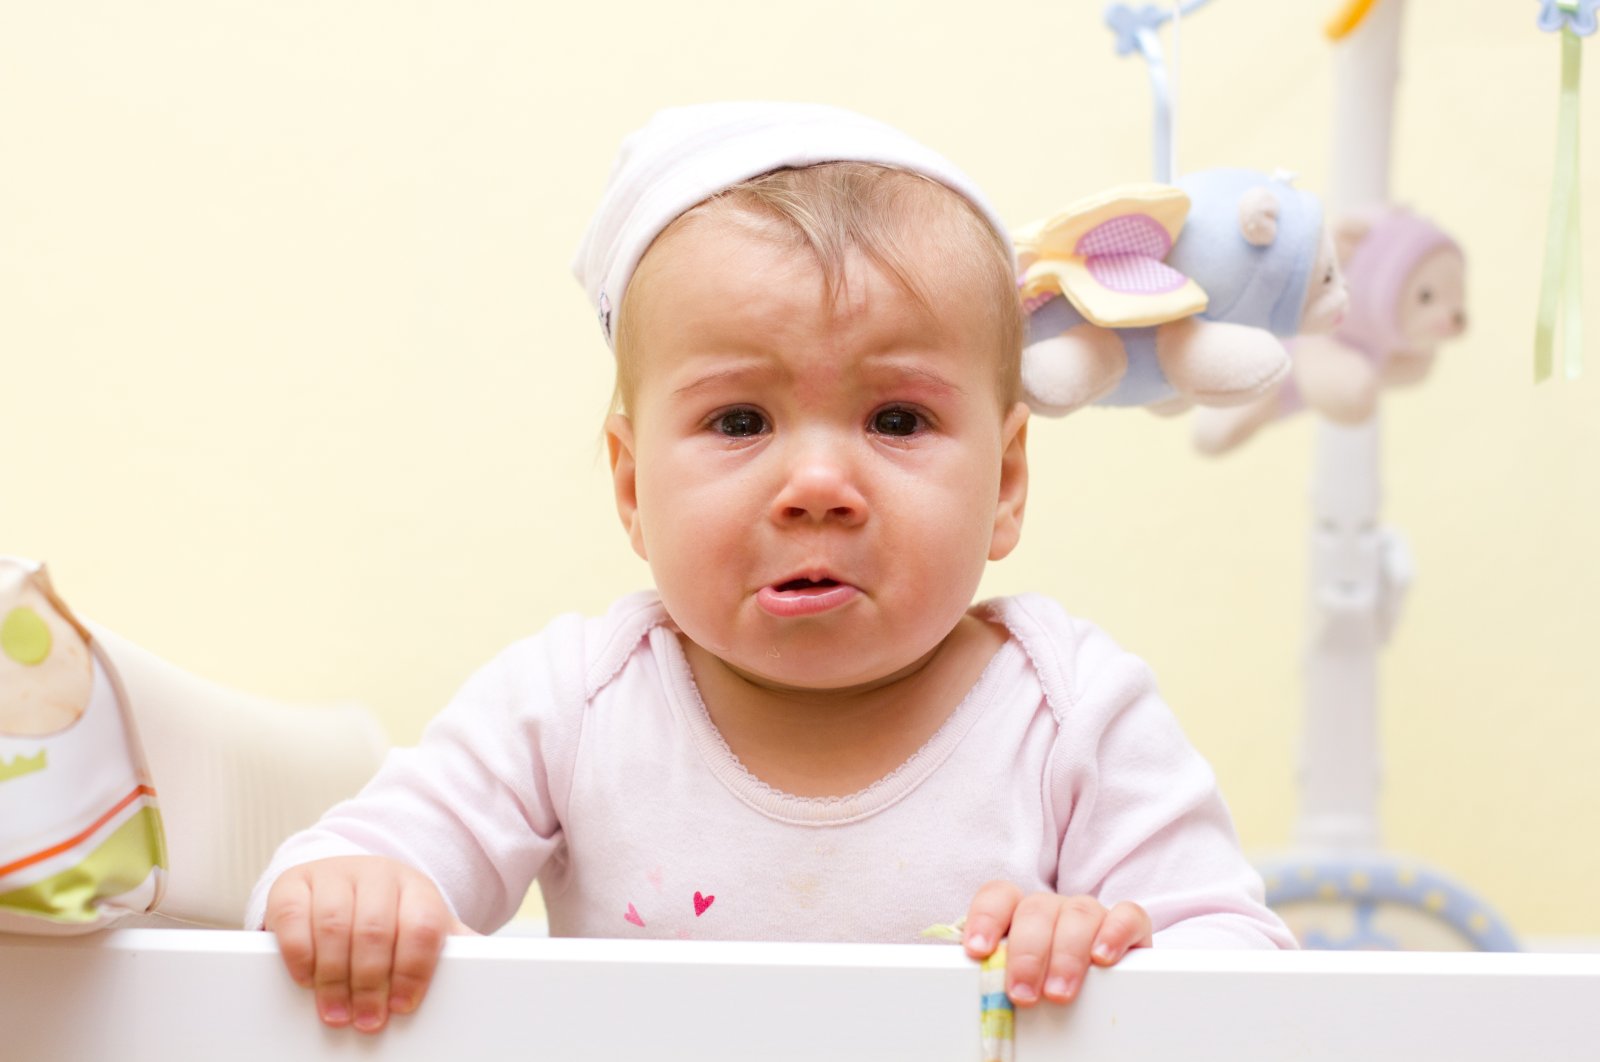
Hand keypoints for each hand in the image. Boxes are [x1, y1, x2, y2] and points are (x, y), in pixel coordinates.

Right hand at [264, 856, 472, 1032]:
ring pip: (334, 925)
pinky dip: (299, 954)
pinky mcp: (292, 883)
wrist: (345, 876)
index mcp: (416, 888)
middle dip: (371, 983)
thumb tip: (493, 968)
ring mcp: (333, 875)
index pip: (420, 926)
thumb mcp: (421, 924)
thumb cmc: (389, 913)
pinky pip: (293, 917)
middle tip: (366, 1021)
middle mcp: (376, 875)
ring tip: (336, 1012)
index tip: (404, 1006)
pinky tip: (306, 979)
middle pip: (376, 930)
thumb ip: (451, 946)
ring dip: (334, 977)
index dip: (413, 970)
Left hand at [962, 882, 1151, 1005]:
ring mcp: (1090, 913)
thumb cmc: (1046, 986)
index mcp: (1019, 912)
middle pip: (1036, 910)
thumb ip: (996, 975)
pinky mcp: (1129, 925)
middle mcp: (1054, 908)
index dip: (986, 918)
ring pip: (1078, 913)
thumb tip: (970, 990)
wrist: (1098, 992)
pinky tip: (1102, 958)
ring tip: (1058, 993)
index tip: (977, 950)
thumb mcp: (1018, 981)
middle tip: (1022, 993)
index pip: (999, 896)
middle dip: (1027, 954)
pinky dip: (1115, 933)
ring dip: (1066, 954)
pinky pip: (1127, 915)